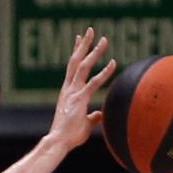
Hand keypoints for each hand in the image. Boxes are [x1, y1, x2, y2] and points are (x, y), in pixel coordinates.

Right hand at [47, 28, 117, 150]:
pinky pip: (93, 82)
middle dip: (83, 45)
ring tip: (104, 40)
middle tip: (90, 30)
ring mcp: (73, 92)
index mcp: (67, 91)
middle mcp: (68, 88)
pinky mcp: (79, 99)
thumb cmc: (70, 135)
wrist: (59, 142)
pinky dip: (104, 72)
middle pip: (75, 61)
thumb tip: (100, 114)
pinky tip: (113, 63)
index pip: (72, 67)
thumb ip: (93, 117)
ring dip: (94, 52)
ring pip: (83, 66)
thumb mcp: (85, 123)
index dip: (76, 52)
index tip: (79, 39)